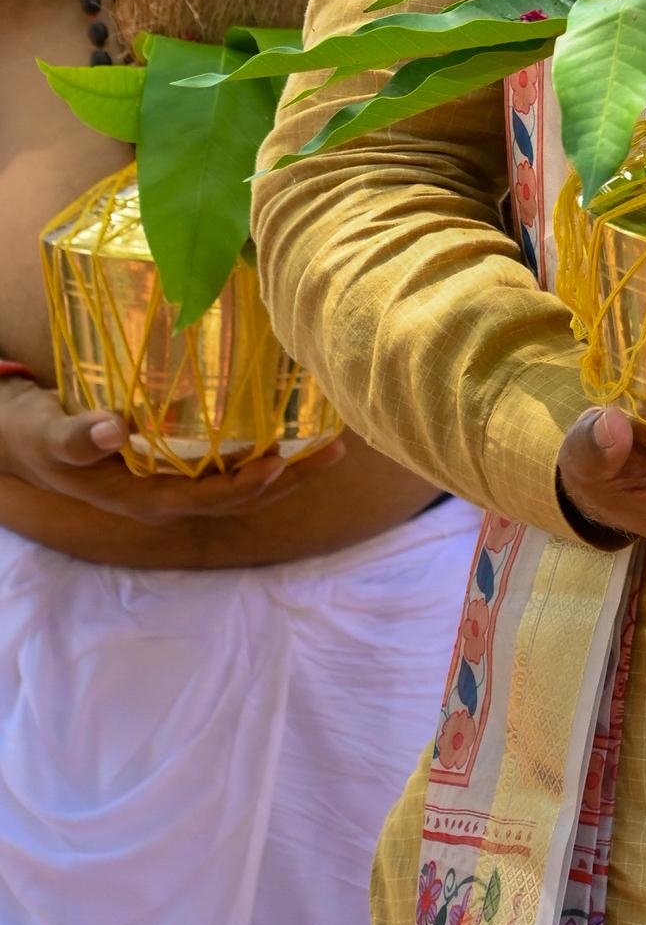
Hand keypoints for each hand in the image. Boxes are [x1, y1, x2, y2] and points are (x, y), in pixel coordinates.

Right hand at [0, 376, 326, 518]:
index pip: (206, 497)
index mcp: (144, 497)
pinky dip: (264, 449)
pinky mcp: (179, 463)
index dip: (245, 484)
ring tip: (334, 444)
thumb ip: (79, 436)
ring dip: (289, 466)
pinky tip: (293, 429)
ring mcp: (176, 482)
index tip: (280, 462)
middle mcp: (168, 494)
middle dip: (289, 476)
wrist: (30, 442)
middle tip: (336, 450)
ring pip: (241, 481)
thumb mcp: (51, 436)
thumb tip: (114, 427)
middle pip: (239, 493)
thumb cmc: (42, 436)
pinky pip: (229, 463)